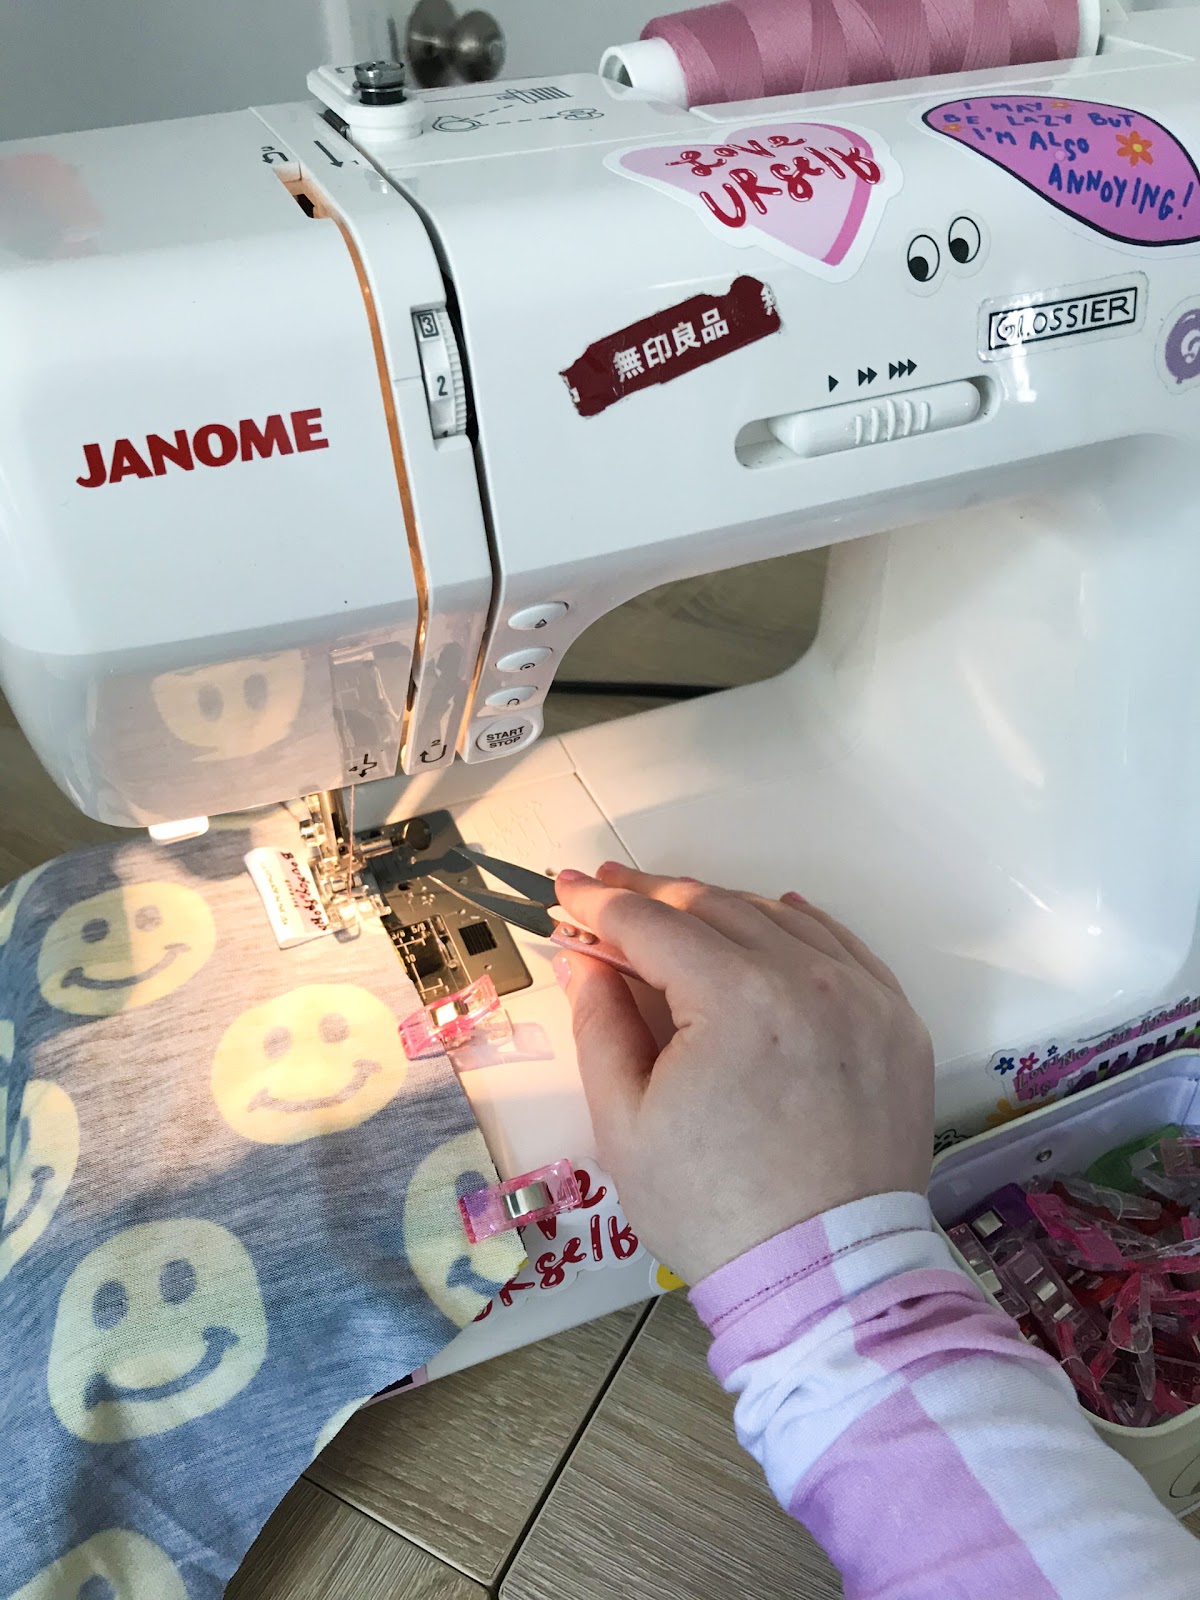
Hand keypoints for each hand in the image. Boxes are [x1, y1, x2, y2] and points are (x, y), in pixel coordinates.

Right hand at [553, 864, 933, 1284]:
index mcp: (735, 998)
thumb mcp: (624, 1124)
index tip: (565, 890)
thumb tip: (586, 958)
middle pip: (715, 908)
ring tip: (676, 906)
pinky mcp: (898, 1024)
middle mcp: (807, 978)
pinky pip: (843, 947)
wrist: (823, 1276)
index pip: (653, 924)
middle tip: (609, 889)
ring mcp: (864, 998)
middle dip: (653, 894)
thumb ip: (600, 1024)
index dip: (600, 904)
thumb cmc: (710, 1208)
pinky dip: (797, 925)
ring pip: (779, 919)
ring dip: (720, 906)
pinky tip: (772, 915)